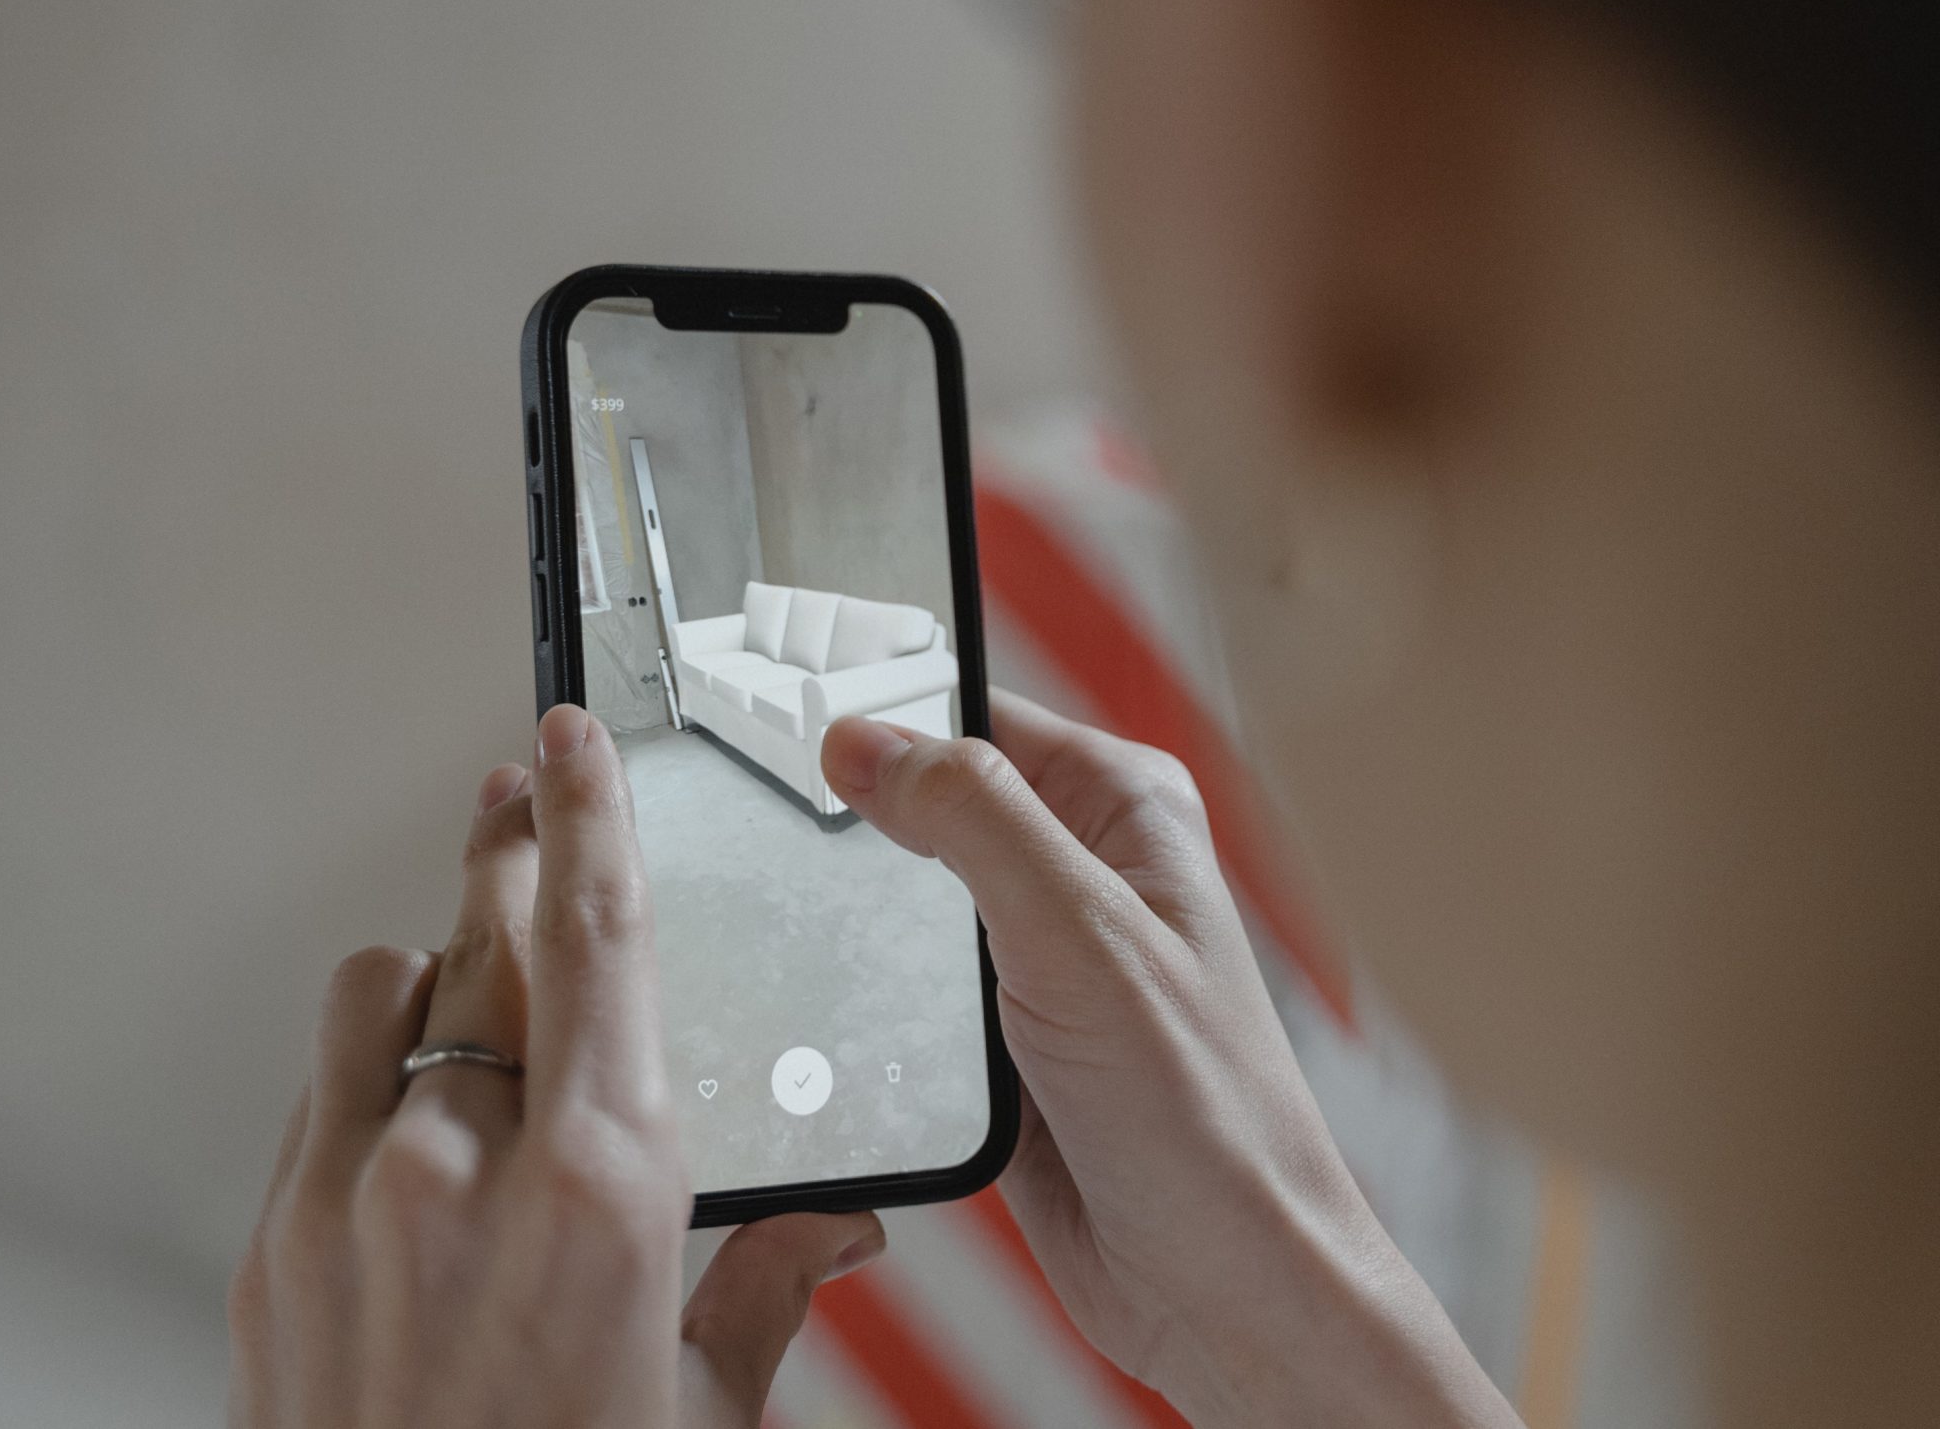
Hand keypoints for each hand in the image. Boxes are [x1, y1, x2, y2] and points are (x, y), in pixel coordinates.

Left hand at [230, 703, 883, 1427]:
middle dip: (508, 849)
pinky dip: (374, 1062)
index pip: (598, 939)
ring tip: (471, 972)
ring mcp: (354, 1193)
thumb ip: (770, 1283)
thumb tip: (839, 1227)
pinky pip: (323, 1085)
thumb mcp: (706, 1405)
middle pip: (483, 931)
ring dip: (435, 962)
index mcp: (603, 1185)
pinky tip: (410, 1100)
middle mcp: (465, 1164)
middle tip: (522, 796)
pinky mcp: (276, 1238)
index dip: (588, 812)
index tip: (574, 736)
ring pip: (383, 990)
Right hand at [822, 693, 1517, 1427]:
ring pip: (906, 906)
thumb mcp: (1078, 933)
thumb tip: (865, 741)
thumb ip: (973, 819)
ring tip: (812, 939)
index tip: (799, 731)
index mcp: (1124, 810)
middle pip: (932, 808)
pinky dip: (871, 1006)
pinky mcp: (1005, 1043)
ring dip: (862, 929)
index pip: (979, 716)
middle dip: (860, 830)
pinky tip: (846, 1019)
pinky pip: (906, 995)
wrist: (1218, 1285)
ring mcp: (1042, 961)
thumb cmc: (1202, 1114)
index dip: (889, 720)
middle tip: (782, 841)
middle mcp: (1085, 874)